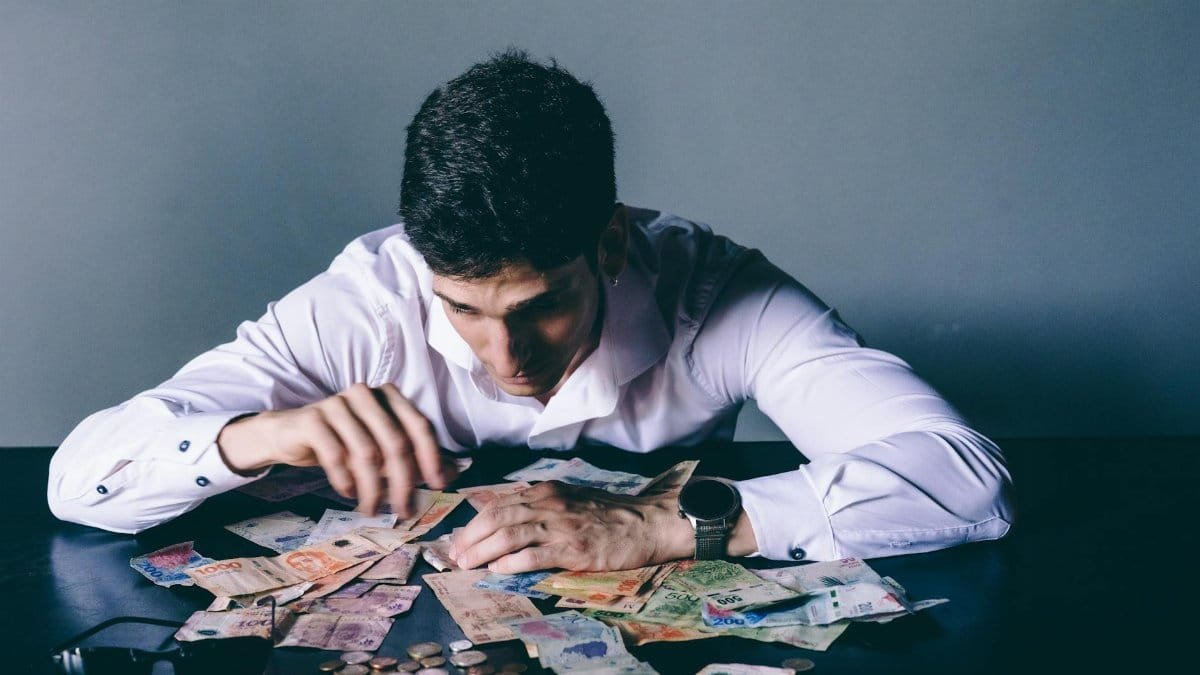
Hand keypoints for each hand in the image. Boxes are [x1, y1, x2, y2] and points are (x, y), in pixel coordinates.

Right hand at [217, 383, 453, 516]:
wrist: (291, 434)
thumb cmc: (344, 441)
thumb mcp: (382, 448)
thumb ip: (414, 456)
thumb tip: (452, 474)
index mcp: (389, 395)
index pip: (420, 426)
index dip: (432, 457)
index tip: (439, 486)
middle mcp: (366, 394)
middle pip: (396, 443)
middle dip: (403, 482)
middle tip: (405, 511)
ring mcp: (337, 403)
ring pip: (367, 453)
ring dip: (373, 488)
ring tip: (372, 509)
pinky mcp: (313, 418)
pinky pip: (336, 455)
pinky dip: (346, 480)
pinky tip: (349, 493)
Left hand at [450, 481, 693, 572]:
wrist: (647, 523)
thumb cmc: (610, 514)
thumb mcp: (571, 499)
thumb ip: (542, 506)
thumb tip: (508, 520)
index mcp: (547, 492)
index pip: (499, 504)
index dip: (474, 523)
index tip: (460, 540)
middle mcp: (549, 504)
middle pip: (497, 518)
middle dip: (470, 538)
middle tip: (455, 556)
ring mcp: (560, 526)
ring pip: (509, 535)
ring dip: (482, 551)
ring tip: (467, 565)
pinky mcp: (573, 548)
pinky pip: (533, 555)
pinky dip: (510, 563)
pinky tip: (497, 570)